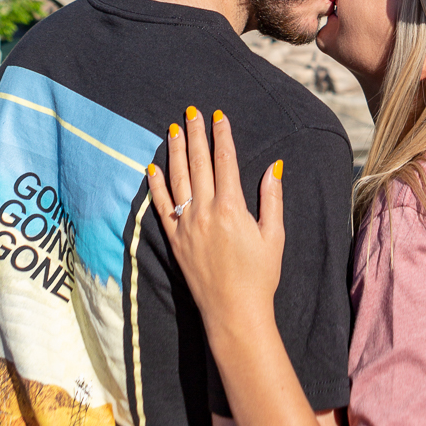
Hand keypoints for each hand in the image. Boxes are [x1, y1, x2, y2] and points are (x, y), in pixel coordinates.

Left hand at [147, 108, 285, 346]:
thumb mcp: (273, 236)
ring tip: (173, 130)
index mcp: (231, 208)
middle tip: (191, 112)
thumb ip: (272, 199)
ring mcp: (186, 225)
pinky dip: (156, 185)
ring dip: (175, 152)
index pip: (225, 161)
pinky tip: (152, 168)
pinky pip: (161, 206)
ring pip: (178, 179)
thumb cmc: (259, 277)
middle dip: (195, 135)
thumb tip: (273, 167)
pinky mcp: (174, 240)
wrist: (233, 312)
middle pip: (199, 163)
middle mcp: (205, 211)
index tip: (218, 116)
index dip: (222, 136)